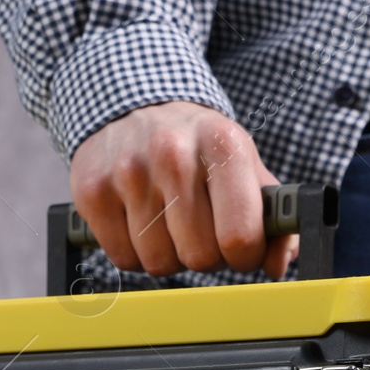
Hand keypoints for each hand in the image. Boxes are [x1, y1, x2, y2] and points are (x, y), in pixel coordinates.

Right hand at [69, 101, 296, 278]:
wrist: (134, 106)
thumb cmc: (199, 147)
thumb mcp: (244, 165)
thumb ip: (274, 216)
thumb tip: (276, 263)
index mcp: (222, 145)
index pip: (240, 237)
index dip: (244, 256)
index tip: (239, 247)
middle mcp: (173, 154)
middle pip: (199, 257)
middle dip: (206, 256)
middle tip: (201, 231)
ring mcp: (128, 171)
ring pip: (158, 262)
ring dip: (168, 254)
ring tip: (168, 222)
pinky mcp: (93, 190)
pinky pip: (122, 258)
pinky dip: (134, 252)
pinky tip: (140, 222)